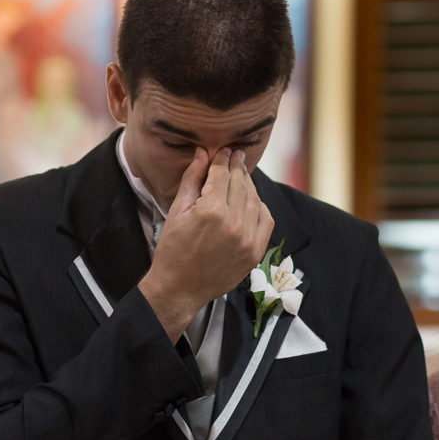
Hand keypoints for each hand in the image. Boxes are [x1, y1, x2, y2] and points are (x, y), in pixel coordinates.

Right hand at [139, 148, 274, 340]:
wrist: (179, 288)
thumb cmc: (172, 250)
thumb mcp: (177, 211)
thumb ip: (192, 179)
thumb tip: (203, 153)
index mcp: (211, 211)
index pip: (222, 174)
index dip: (222, 159)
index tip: (224, 150)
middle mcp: (233, 224)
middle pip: (240, 184)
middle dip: (237, 167)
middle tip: (236, 155)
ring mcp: (248, 240)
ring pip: (255, 200)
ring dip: (249, 185)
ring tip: (242, 175)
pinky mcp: (255, 252)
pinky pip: (266, 220)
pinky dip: (260, 207)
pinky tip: (252, 200)